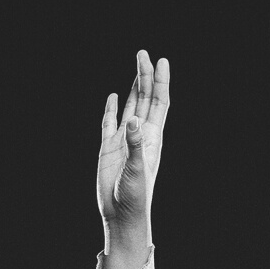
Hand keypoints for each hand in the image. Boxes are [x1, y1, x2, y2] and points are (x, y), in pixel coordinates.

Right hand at [95, 49, 169, 232]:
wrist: (121, 215)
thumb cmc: (135, 196)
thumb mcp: (137, 170)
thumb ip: (135, 145)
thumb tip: (133, 121)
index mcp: (153, 138)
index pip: (159, 103)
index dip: (160, 82)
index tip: (161, 61)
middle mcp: (140, 135)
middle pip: (145, 99)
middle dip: (145, 76)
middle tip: (143, 53)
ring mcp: (124, 140)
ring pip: (130, 106)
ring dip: (133, 87)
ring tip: (137, 67)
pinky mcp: (108, 148)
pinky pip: (109, 122)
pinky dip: (111, 108)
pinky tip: (114, 96)